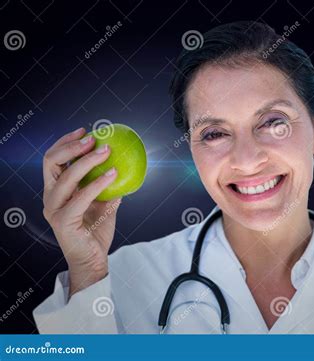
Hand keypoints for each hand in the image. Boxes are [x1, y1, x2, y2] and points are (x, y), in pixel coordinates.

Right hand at [42, 127, 120, 296]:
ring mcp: (54, 209)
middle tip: (94, 138)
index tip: (86, 130)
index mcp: (57, 190)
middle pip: (50, 162)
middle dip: (72, 146)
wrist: (93, 259)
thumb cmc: (96, 231)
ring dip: (87, 161)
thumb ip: (107, 185)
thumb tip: (123, 164)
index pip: (53, 159)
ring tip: (107, 151)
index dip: (66, 142)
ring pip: (64, 177)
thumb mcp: (105, 202)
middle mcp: (51, 197)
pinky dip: (97, 183)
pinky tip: (113, 174)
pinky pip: (79, 197)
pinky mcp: (62, 221)